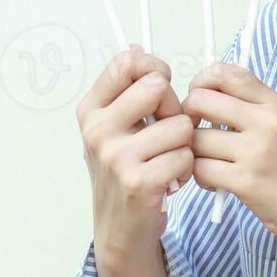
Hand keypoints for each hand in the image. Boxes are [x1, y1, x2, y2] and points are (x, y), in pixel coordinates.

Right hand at [77, 45, 193, 268]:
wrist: (120, 227)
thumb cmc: (125, 171)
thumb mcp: (115, 128)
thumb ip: (126, 90)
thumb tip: (137, 48)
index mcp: (91, 110)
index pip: (127, 63)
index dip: (154, 68)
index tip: (160, 84)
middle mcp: (97, 129)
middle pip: (157, 86)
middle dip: (174, 108)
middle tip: (166, 132)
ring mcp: (116, 156)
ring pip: (180, 125)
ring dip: (184, 145)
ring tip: (167, 160)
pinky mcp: (138, 181)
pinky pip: (184, 156)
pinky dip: (185, 169)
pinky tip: (170, 180)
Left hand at [181, 62, 276, 252]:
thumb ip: (261, 109)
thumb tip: (219, 95)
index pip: (226, 73)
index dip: (203, 82)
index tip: (201, 99)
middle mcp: (267, 123)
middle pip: (201, 101)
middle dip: (188, 117)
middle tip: (196, 132)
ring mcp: (255, 152)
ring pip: (196, 139)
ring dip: (194, 153)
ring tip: (209, 163)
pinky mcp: (245, 182)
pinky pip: (200, 169)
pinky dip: (200, 176)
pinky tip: (214, 182)